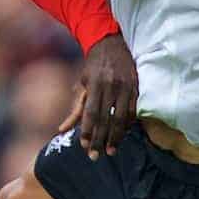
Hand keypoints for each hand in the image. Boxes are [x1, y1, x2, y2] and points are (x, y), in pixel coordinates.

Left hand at [61, 34, 137, 159]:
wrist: (112, 43)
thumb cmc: (93, 66)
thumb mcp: (82, 84)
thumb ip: (75, 108)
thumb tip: (61, 130)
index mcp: (94, 84)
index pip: (90, 112)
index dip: (87, 130)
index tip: (83, 146)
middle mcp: (111, 85)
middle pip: (106, 118)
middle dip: (100, 139)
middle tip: (95, 156)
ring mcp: (126, 86)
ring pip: (122, 117)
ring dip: (116, 137)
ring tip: (111, 151)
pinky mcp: (137, 87)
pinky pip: (134, 111)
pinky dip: (128, 125)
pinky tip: (123, 136)